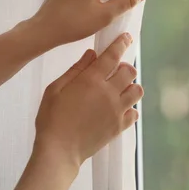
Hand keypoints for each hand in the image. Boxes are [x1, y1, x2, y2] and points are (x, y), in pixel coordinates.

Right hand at [33, 33, 143, 169]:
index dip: (121, 44)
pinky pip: (135, 113)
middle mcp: (109, 92)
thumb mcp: (55, 89)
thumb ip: (76, 70)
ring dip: (130, 87)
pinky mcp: (120, 126)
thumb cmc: (51, 119)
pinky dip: (130, 109)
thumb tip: (92, 54)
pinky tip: (119, 110)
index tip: (126, 38)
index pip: (113, 56)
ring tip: (118, 91)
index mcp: (92, 80)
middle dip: (124, 67)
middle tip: (114, 72)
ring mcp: (117, 110)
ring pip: (137, 91)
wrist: (59, 151)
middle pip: (130, 71)